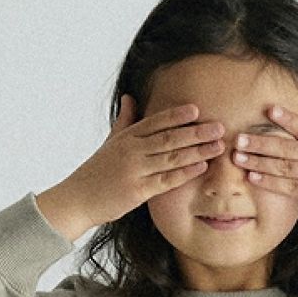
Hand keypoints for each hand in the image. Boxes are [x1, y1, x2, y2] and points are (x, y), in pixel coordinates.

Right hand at [60, 95, 226, 226]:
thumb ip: (124, 120)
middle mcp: (132, 151)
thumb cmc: (96, 172)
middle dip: (196, 132)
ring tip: (218, 145)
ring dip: (197, 150)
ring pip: (171, 157)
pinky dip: (185, 172)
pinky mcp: (138, 191)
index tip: (196, 110)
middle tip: (219, 127)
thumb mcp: (110, 142)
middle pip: (169, 138)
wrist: (78, 199)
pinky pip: (166, 180)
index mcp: (126, 137)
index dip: (176, 115)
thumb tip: (130, 97)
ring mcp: (135, 170)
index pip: (155, 122)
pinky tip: (202, 167)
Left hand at [230, 103, 297, 235]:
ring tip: (238, 157)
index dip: (286, 118)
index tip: (268, 109)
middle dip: (261, 142)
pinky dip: (270, 182)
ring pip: (284, 166)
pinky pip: (289, 187)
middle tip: (238, 138)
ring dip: (259, 162)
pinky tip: (253, 178)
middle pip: (287, 146)